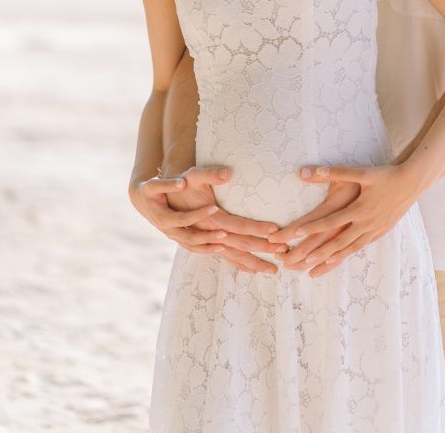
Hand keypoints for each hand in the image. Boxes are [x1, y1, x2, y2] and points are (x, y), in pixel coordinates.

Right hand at [130, 167, 282, 273]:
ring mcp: (207, 242)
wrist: (160, 199)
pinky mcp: (206, 244)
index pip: (238, 225)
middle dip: (262, 249)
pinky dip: (239, 264)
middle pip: (240, 245)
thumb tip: (228, 173)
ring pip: (233, 256)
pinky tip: (252, 270)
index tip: (275, 230)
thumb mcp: (193, 176)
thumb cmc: (181, 183)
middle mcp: (209, 234)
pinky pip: (225, 258)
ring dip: (254, 262)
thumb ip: (210, 174)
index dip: (256, 228)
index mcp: (209, 218)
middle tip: (284, 253)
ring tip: (274, 270)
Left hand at [268, 164, 415, 277]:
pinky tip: (338, 259)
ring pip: (348, 249)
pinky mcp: (380, 232)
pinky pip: (360, 247)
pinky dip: (347, 255)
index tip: (293, 235)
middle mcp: (365, 223)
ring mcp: (373, 230)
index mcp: (358, 209)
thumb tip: (307, 171)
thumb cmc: (384, 175)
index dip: (310, 228)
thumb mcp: (360, 172)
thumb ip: (333, 172)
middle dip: (315, 252)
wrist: (412, 183)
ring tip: (313, 269)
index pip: (329, 221)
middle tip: (298, 261)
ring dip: (330, 259)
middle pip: (335, 242)